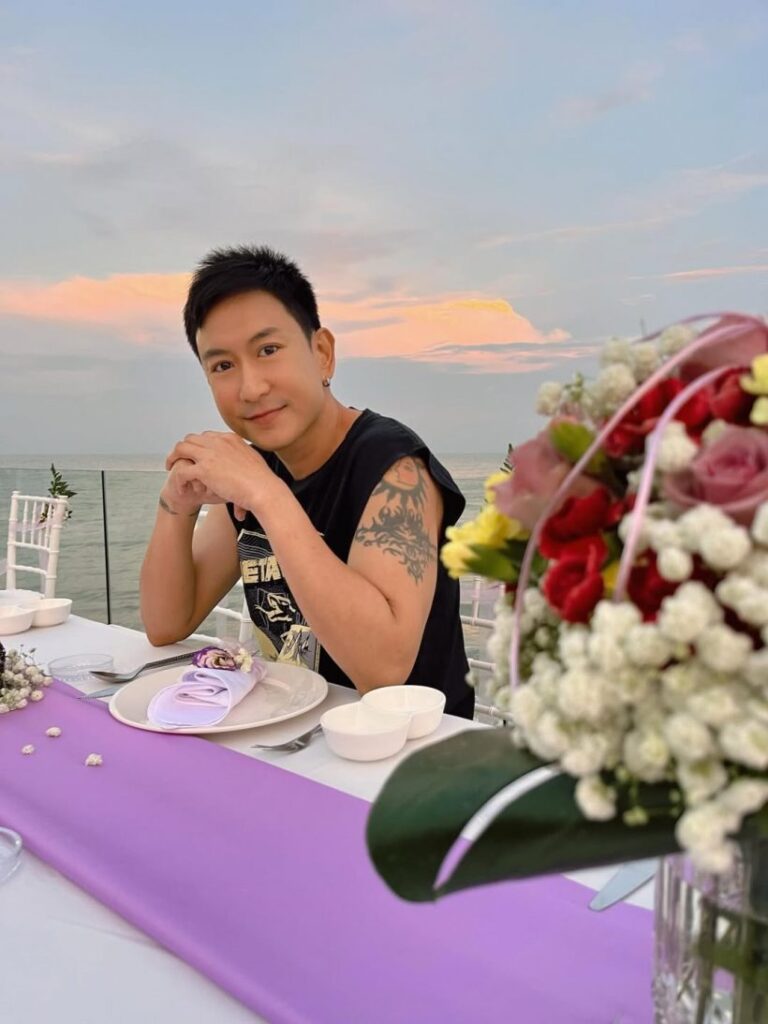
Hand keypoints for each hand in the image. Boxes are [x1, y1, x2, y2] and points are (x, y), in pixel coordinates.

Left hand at [166, 432, 281, 519]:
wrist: (265, 489)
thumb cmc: (264, 481)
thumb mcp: (254, 461)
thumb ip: (245, 459)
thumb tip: (247, 465)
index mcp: (230, 439)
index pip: (207, 436)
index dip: (199, 446)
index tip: (196, 456)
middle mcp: (219, 442)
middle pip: (192, 438)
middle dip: (184, 449)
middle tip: (179, 460)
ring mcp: (210, 454)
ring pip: (181, 448)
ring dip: (174, 458)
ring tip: (171, 468)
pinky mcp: (204, 469)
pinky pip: (182, 470)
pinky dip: (178, 478)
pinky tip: (181, 487)